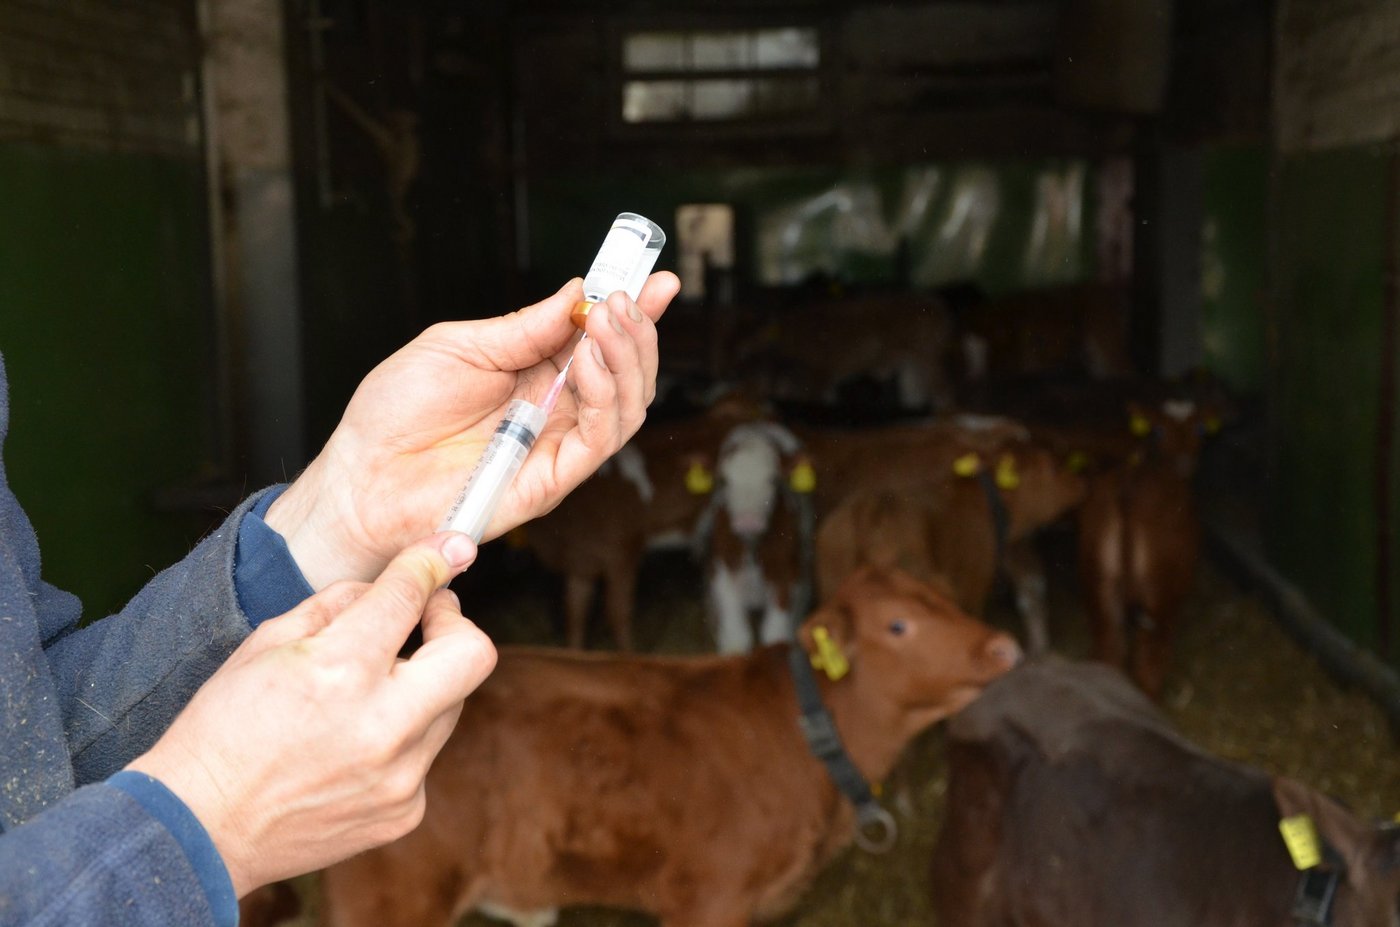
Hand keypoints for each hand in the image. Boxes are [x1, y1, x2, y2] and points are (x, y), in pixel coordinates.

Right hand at [126, 532, 493, 896]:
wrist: (199, 830)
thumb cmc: (222, 731)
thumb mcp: (266, 643)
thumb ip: (339, 604)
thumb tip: (394, 584)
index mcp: (340, 671)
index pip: (411, 596)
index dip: (431, 563)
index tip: (445, 550)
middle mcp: (383, 725)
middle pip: (474, 653)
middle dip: (455, 622)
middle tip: (429, 614)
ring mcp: (401, 776)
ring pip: (452, 703)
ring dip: (424, 682)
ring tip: (368, 690)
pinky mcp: (406, 811)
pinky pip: (426, 751)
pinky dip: (403, 735)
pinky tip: (354, 745)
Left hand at [266, 272, 678, 588]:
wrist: (359, 477)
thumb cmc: (395, 414)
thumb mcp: (459, 346)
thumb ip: (524, 327)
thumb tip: (577, 292)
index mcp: (535, 373)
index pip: (599, 341)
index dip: (634, 312)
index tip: (658, 279)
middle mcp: (554, 410)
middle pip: (626, 373)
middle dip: (637, 331)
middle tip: (627, 298)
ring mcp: (555, 446)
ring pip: (626, 406)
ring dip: (627, 359)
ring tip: (608, 322)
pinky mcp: (549, 481)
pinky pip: (598, 441)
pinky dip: (604, 399)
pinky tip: (586, 363)